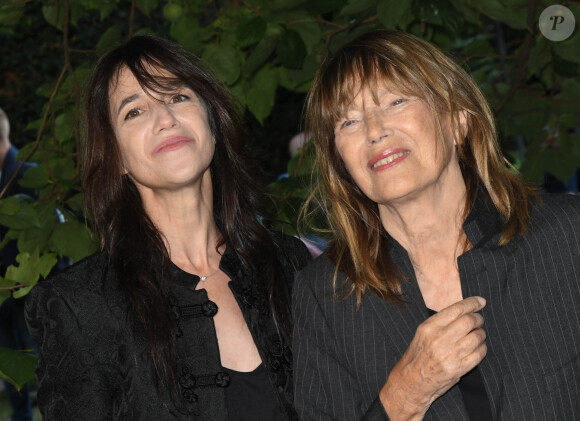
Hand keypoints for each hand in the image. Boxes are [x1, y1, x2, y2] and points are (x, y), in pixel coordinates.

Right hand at [379, 296, 486, 419]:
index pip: (456, 309)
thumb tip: (465, 310)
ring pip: (477, 337)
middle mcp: (439, 339)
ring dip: (481, 334)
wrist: (412, 381)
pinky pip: (479, 353)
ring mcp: (450, 355)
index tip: (481, 301)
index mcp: (429, 327)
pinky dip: (482, 348)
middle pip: (469, 321)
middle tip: (479, 321)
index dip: (472, 303)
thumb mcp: (423, 333)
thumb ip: (441, 321)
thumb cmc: (418, 355)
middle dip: (478, 319)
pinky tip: (478, 347)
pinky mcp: (459, 369)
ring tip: (478, 334)